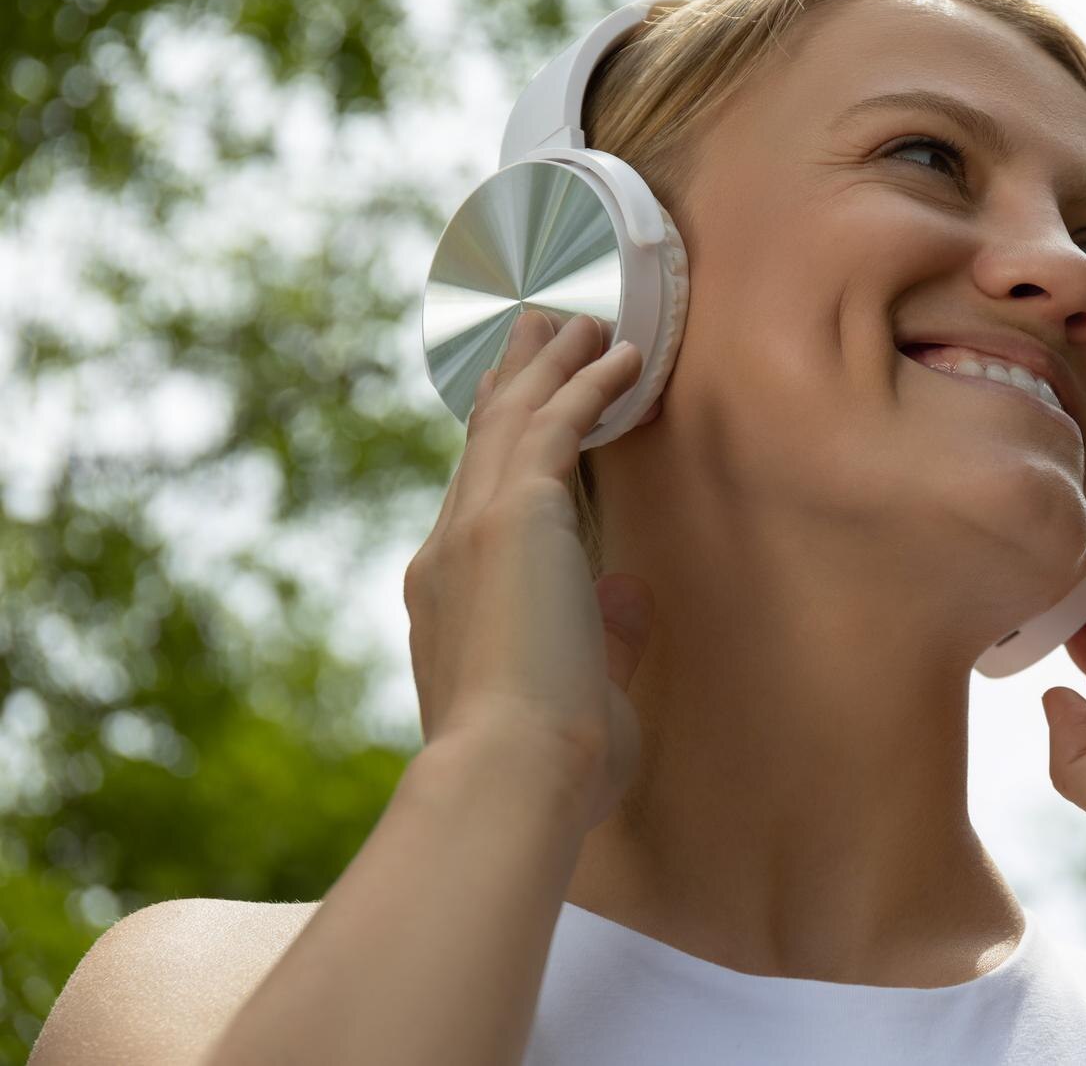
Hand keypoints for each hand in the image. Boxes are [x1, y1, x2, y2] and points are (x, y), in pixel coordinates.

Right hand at [402, 309, 660, 829]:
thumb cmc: (549, 766)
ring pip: (514, 419)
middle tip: (535, 332)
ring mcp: (476, 528)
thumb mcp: (580, 689)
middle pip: (483, 443)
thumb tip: (626, 594)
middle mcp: (448, 553)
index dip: (494, 451)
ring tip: (581, 321)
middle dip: (513, 383)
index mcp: (449, 600)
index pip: (473, 503)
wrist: (511, 775)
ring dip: (551, 366)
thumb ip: (601, 637)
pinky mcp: (518, 513)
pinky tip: (623, 356)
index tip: (507, 411)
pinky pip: (557, 425)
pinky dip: (589, 385)